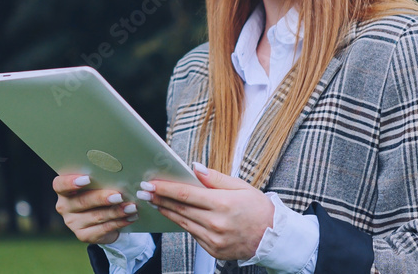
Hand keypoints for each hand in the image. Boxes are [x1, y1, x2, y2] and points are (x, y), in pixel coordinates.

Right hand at [53, 174, 138, 244]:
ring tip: (131, 207)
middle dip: (102, 198)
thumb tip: (117, 174)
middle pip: (82, 201)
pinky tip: (130, 217)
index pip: (60, 185)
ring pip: (96, 216)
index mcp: (64, 190)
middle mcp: (64, 206)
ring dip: (116, 211)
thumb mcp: (98, 184)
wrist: (103, 218)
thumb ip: (100, 179)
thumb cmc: (99, 192)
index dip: (71, 182)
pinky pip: (103, 228)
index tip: (87, 179)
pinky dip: (119, 222)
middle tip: (119, 195)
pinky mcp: (83, 235)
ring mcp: (72, 223)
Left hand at [138, 162, 273, 260]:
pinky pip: (192, 234)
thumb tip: (195, 168)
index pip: (186, 194)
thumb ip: (215, 178)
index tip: (151, 183)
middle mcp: (216, 223)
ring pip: (183, 222)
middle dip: (160, 198)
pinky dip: (182, 223)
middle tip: (144, 191)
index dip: (165, 188)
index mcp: (223, 204)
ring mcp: (214, 239)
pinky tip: (175, 214)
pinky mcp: (213, 250)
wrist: (273, 237)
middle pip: (180, 208)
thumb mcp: (241, 186)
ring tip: (154, 202)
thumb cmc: (258, 209)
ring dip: (166, 211)